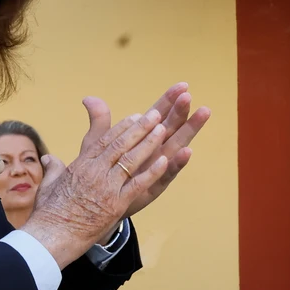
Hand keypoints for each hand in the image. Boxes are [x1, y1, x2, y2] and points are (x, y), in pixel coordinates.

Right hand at [25, 99, 167, 266]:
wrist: (52, 236)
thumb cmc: (49, 213)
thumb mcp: (49, 184)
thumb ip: (53, 168)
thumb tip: (48, 158)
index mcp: (81, 165)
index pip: (105, 140)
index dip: (122, 127)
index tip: (135, 116)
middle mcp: (95, 172)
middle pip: (120, 145)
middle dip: (140, 128)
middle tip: (155, 114)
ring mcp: (107, 187)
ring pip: (131, 160)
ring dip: (149, 143)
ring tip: (162, 129)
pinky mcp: (116, 204)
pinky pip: (138, 184)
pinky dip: (152, 172)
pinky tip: (164, 160)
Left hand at [107, 82, 210, 217]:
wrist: (97, 204)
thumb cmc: (101, 172)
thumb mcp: (98, 144)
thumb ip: (100, 121)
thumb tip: (88, 98)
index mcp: (142, 137)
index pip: (158, 114)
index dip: (169, 100)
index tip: (182, 85)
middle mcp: (154, 150)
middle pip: (171, 126)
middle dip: (180, 111)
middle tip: (189, 95)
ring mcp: (156, 168)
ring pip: (176, 146)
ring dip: (188, 130)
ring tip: (201, 114)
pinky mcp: (154, 186)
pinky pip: (167, 174)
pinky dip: (177, 163)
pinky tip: (187, 152)